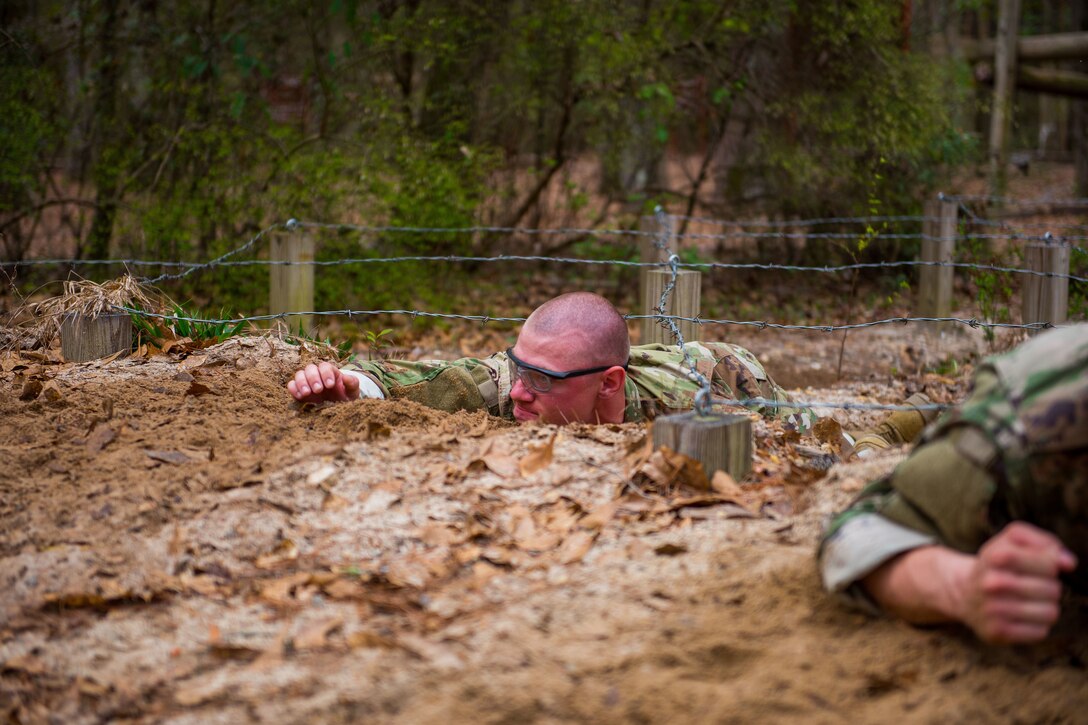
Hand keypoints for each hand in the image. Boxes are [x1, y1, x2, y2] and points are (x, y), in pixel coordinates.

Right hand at [287, 362, 359, 402]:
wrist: (338, 406)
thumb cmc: (346, 396)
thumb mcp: (352, 391)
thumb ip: (352, 383)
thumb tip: (346, 377)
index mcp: (330, 371)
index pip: (325, 367)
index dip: (326, 374)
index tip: (330, 385)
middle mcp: (317, 374)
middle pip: (310, 368)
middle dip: (313, 378)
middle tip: (318, 390)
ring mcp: (307, 382)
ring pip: (299, 374)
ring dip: (302, 383)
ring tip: (307, 393)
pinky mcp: (299, 390)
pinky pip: (292, 385)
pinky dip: (293, 389)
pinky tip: (300, 396)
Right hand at [957, 522, 1077, 643]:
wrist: (963, 592)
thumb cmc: (997, 564)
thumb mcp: (1012, 541)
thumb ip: (1042, 542)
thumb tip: (1069, 563)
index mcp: (996, 556)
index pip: (1049, 564)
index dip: (1052, 566)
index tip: (1041, 565)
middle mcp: (992, 583)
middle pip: (1053, 589)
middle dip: (1048, 587)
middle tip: (1029, 584)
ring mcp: (993, 609)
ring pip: (1050, 612)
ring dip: (1045, 607)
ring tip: (1027, 601)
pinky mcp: (997, 632)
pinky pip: (1040, 631)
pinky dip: (1035, 625)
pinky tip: (1020, 617)